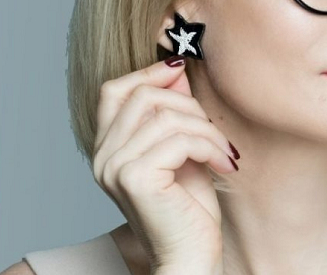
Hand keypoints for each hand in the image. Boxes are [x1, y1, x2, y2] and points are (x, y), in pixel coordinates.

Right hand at [91, 56, 238, 273]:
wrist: (190, 258)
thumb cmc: (188, 211)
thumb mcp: (182, 151)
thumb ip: (173, 113)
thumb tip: (175, 70)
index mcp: (106, 149)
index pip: (114, 90)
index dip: (148, 74)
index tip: (181, 73)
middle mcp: (102, 158)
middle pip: (143, 96)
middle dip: (189, 106)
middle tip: (215, 133)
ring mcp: (115, 167)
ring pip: (166, 116)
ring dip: (206, 130)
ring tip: (223, 152)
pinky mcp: (135, 178)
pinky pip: (178, 139)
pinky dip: (209, 146)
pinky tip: (223, 164)